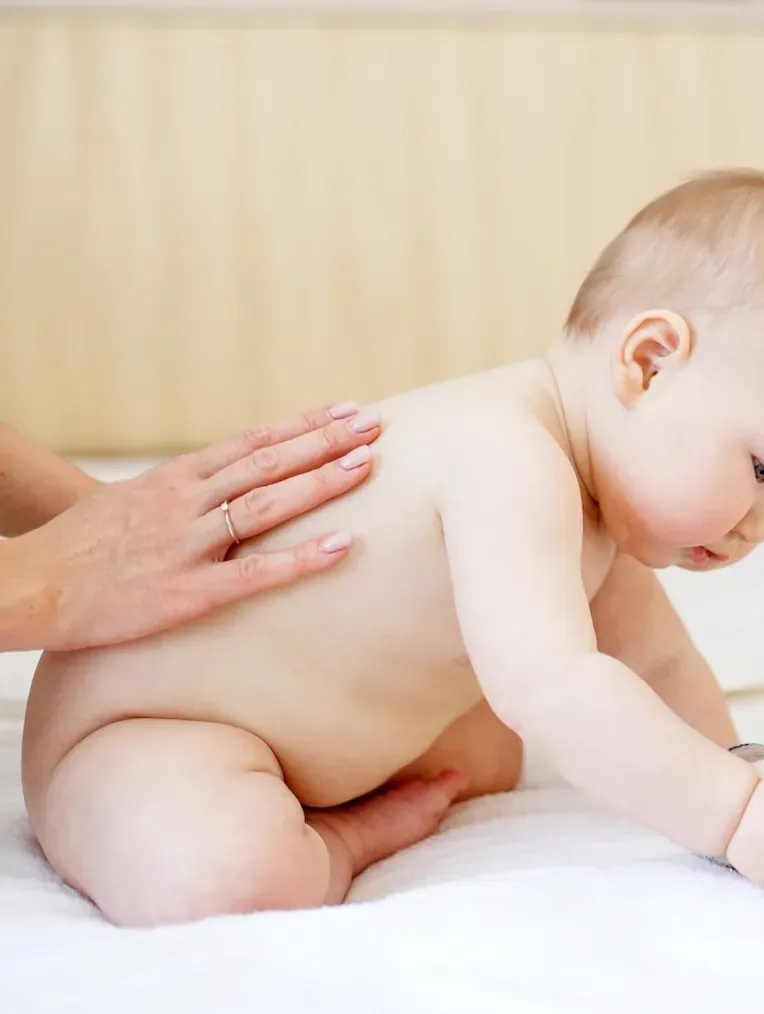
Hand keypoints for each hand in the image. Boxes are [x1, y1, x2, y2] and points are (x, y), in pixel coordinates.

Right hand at [4, 402, 380, 651]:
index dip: (303, 426)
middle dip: (325, 443)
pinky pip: (256, 573)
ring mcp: (187, 545)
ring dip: (319, 482)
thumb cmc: (82, 548)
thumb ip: (184, 492)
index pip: (252, 442)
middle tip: (375, 426)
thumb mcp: (133, 501)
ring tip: (366, 465)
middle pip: (267, 463)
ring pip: (265, 505)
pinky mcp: (187, 592)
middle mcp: (186, 503)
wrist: (29, 586)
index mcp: (176, 479)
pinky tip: (344, 545)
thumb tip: (231, 482)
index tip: (346, 410)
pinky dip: (303, 558)